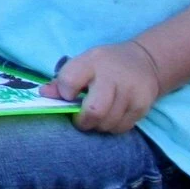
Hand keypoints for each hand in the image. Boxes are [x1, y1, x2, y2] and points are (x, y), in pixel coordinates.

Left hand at [47, 40, 163, 132]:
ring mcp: (130, 92)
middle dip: (83, 121)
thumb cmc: (106, 64)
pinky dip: (112, 127)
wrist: (145, 61)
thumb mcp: (84, 63)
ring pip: (108, 123)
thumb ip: (63, 79)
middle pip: (94, 110)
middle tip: (80, 120)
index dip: (64, 93)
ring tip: (96, 117)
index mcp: (92, 61)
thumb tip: (43, 94)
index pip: (70, 80)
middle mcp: (113, 76)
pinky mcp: (142, 106)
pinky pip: (121, 127)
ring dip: (97, 126)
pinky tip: (111, 117)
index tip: (67, 95)